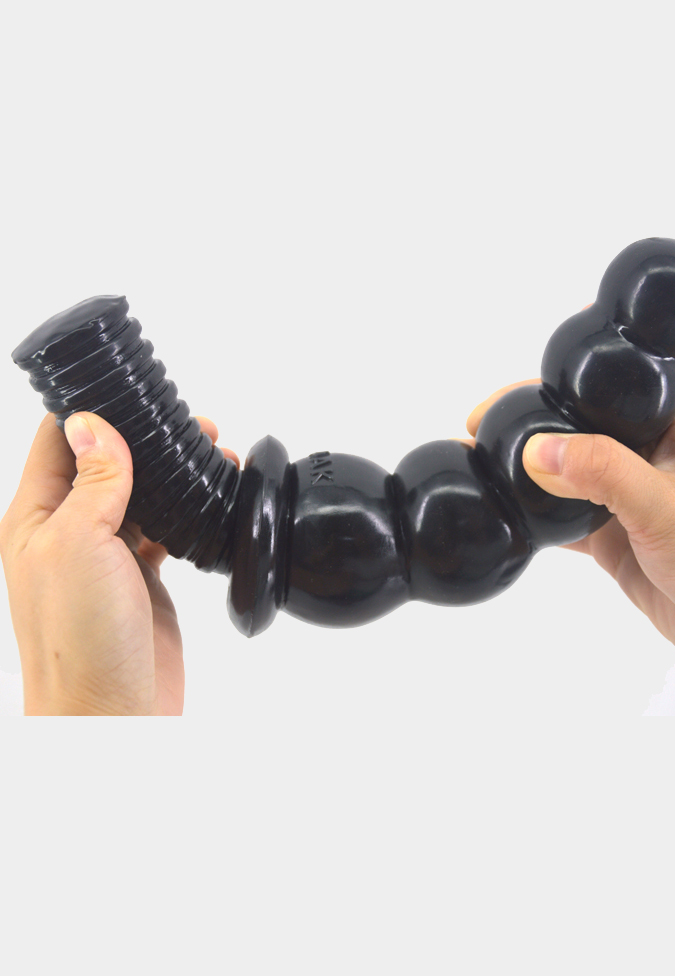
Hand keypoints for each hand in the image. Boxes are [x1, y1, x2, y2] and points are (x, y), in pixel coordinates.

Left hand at [0, 411, 240, 714]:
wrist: (114, 716)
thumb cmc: (81, 642)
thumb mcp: (78, 544)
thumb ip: (92, 482)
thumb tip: (90, 424)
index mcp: (34, 518)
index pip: (56, 442)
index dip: (89, 411)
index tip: (128, 391)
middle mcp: (65, 533)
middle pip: (102, 463)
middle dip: (142, 437)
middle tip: (187, 423)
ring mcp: (103, 557)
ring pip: (136, 495)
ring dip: (168, 472)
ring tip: (209, 451)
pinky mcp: (139, 579)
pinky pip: (160, 531)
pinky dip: (182, 511)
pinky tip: (205, 500)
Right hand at [465, 358, 674, 673]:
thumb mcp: (667, 508)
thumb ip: (605, 474)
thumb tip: (537, 450)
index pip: (642, 365)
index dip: (601, 348)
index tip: (550, 352)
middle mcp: (651, 451)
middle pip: (587, 413)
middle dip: (539, 410)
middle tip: (485, 418)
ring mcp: (631, 494)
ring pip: (570, 466)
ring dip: (530, 464)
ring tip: (481, 457)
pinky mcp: (616, 536)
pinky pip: (564, 517)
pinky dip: (536, 515)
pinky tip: (506, 509)